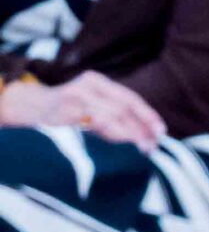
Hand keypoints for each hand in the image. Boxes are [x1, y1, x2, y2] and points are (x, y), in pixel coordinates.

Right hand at [0, 72, 166, 146]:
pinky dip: (109, 136)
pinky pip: (92, 126)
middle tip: (153, 146)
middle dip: (141, 128)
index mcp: (96, 81)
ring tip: (140, 150)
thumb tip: (142, 133)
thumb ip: (110, 111)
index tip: (161, 131)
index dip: (147, 115)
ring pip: (110, 118)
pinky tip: (119, 145)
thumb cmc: (61, 110)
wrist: (24, 108)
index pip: (129, 98)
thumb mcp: (87, 103)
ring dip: (129, 135)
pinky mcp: (63, 114)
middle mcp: (87, 86)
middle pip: (123, 107)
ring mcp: (74, 98)